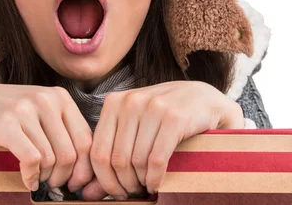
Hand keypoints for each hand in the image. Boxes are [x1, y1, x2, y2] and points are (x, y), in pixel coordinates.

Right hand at [0, 84, 93, 191]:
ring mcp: (25, 109)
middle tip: (53, 183)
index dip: (84, 168)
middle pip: (69, 153)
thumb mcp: (42, 112)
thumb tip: (86, 172)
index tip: (76, 183)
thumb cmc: (11, 112)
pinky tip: (28, 179)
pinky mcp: (5, 123)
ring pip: (50, 159)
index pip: (85, 140)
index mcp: (60, 97)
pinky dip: (31, 176)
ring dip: (45, 177)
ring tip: (38, 178)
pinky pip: (31, 159)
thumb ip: (65, 132)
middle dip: (63, 177)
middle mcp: (46, 99)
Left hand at [81, 81, 243, 200]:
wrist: (205, 99)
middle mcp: (131, 101)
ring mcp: (153, 107)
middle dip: (124, 184)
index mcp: (114, 102)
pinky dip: (155, 179)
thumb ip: (110, 157)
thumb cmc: (165, 117)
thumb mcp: (134, 130)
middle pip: (116, 159)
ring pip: (136, 161)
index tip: (117, 192)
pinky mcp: (175, 118)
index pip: (97, 151)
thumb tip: (86, 193)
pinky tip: (158, 183)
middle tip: (135, 191)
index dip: (104, 180)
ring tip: (148, 185)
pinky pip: (156, 160)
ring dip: (142, 182)